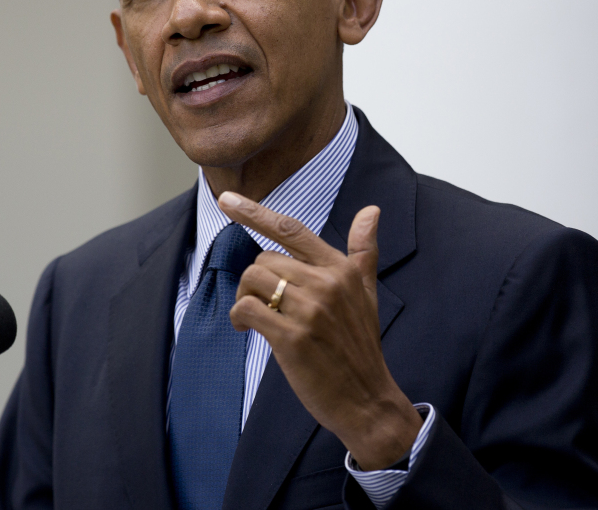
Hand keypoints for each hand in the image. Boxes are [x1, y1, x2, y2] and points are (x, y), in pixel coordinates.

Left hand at [217, 191, 423, 469]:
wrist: (366, 399)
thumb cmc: (359, 346)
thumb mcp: (366, 293)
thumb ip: (363, 250)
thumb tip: (371, 210)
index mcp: (341, 269)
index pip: (291, 230)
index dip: (255, 212)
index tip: (226, 199)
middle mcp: (326, 283)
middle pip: (264, 259)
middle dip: (255, 281)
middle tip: (262, 304)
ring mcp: (310, 310)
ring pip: (253, 280)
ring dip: (245, 297)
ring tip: (255, 318)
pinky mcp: (292, 337)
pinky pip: (247, 308)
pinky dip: (239, 317)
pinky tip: (246, 328)